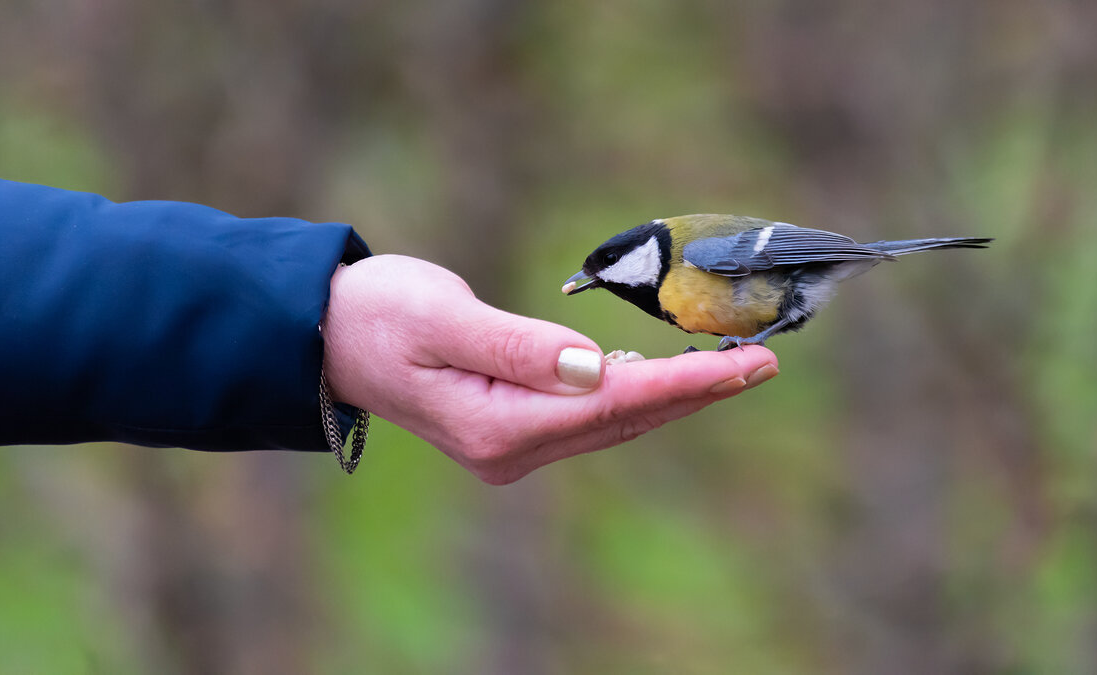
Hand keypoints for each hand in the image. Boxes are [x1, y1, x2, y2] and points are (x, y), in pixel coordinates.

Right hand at [321, 255, 778, 483]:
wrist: (329, 337)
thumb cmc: (378, 316)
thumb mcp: (442, 318)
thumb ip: (518, 346)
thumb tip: (591, 368)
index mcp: (498, 426)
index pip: (613, 406)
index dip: (684, 383)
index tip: (746, 365)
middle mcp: (513, 449)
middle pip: (626, 421)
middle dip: (698, 391)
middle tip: (766, 361)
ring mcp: (513, 445)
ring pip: (615, 422)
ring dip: (675, 394)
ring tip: (735, 366)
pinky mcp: (513, 427)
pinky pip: (592, 415)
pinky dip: (637, 393)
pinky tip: (667, 374)